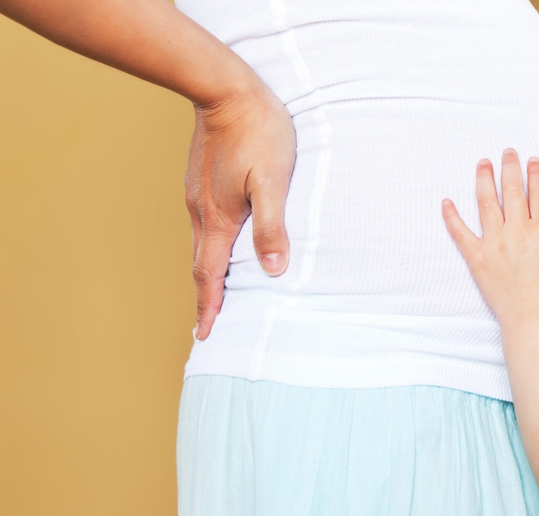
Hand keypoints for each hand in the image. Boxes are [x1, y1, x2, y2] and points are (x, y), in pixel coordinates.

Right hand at [187, 83, 295, 339]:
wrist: (225, 89)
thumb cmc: (258, 133)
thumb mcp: (273, 181)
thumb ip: (272, 226)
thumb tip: (273, 269)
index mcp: (218, 218)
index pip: (211, 275)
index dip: (210, 307)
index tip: (206, 335)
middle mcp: (201, 210)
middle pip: (201, 264)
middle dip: (206, 297)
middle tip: (209, 325)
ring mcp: (198, 194)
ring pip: (202, 243)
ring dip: (208, 271)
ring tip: (216, 291)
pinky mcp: (202, 179)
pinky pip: (205, 223)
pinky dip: (211, 245)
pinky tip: (222, 244)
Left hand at [442, 148, 538, 325]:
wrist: (533, 315)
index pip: (538, 192)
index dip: (535, 173)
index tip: (531, 160)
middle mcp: (517, 230)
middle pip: (512, 190)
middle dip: (510, 167)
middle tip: (507, 152)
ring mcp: (495, 242)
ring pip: (486, 202)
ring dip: (484, 179)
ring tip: (483, 163)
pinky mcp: (477, 257)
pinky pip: (460, 233)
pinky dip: (451, 216)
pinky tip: (446, 202)